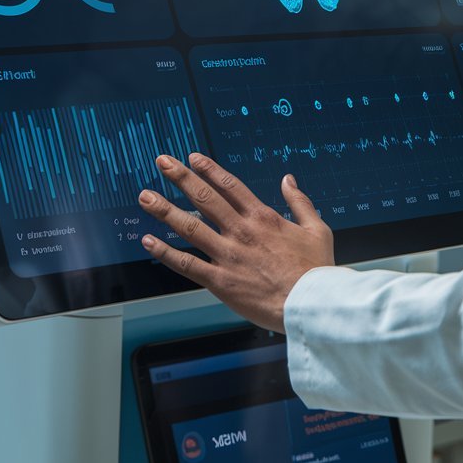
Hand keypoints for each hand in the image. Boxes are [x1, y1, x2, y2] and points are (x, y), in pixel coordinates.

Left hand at [138, 153, 334, 331]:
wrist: (310, 303)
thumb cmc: (316, 269)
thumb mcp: (316, 228)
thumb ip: (300, 201)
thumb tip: (289, 180)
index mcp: (263, 217)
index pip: (229, 185)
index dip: (208, 169)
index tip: (192, 158)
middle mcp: (241, 231)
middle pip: (205, 197)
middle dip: (180, 177)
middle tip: (162, 163)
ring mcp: (228, 255)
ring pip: (190, 226)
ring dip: (165, 210)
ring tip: (145, 197)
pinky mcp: (220, 281)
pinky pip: (187, 264)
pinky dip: (166, 252)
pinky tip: (149, 241)